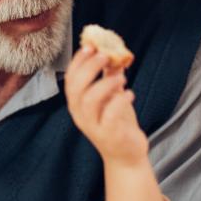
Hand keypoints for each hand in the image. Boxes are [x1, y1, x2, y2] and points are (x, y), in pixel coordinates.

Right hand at [65, 45, 148, 166]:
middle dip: (89, 68)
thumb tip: (114, 53)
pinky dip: (119, 101)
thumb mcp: (112, 97)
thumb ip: (110, 76)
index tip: (90, 45)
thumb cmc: (117, 123)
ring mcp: (93, 126)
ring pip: (90, 101)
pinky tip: (130, 93)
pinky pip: (110, 116)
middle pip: (77, 88)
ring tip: (122, 77)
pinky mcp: (109, 135)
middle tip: (105, 55)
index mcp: (77, 104)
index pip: (70, 79)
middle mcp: (81, 115)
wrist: (126, 155)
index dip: (78, 61)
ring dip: (105, 84)